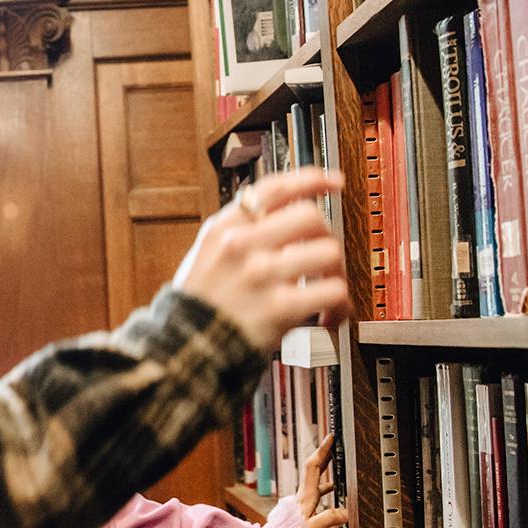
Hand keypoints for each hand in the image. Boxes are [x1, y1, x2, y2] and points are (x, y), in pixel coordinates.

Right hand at [172, 169, 350, 351]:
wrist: (187, 348)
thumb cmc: (200, 304)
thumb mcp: (206, 252)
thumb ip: (239, 230)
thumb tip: (279, 210)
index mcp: (225, 227)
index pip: (275, 188)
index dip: (311, 180)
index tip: (334, 182)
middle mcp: (243, 245)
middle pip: (310, 215)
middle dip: (326, 235)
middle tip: (324, 256)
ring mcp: (261, 274)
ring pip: (328, 251)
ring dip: (337, 271)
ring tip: (328, 289)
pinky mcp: (279, 308)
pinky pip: (332, 291)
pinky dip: (340, 305)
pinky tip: (329, 316)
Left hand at [292, 436, 348, 527]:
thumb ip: (330, 519)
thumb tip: (348, 512)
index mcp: (306, 495)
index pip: (314, 466)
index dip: (322, 450)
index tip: (330, 437)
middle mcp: (303, 495)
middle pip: (314, 468)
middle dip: (325, 454)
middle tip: (334, 443)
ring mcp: (302, 502)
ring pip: (316, 480)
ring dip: (326, 469)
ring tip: (338, 462)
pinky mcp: (303, 510)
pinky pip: (317, 493)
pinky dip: (326, 487)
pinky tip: (334, 490)